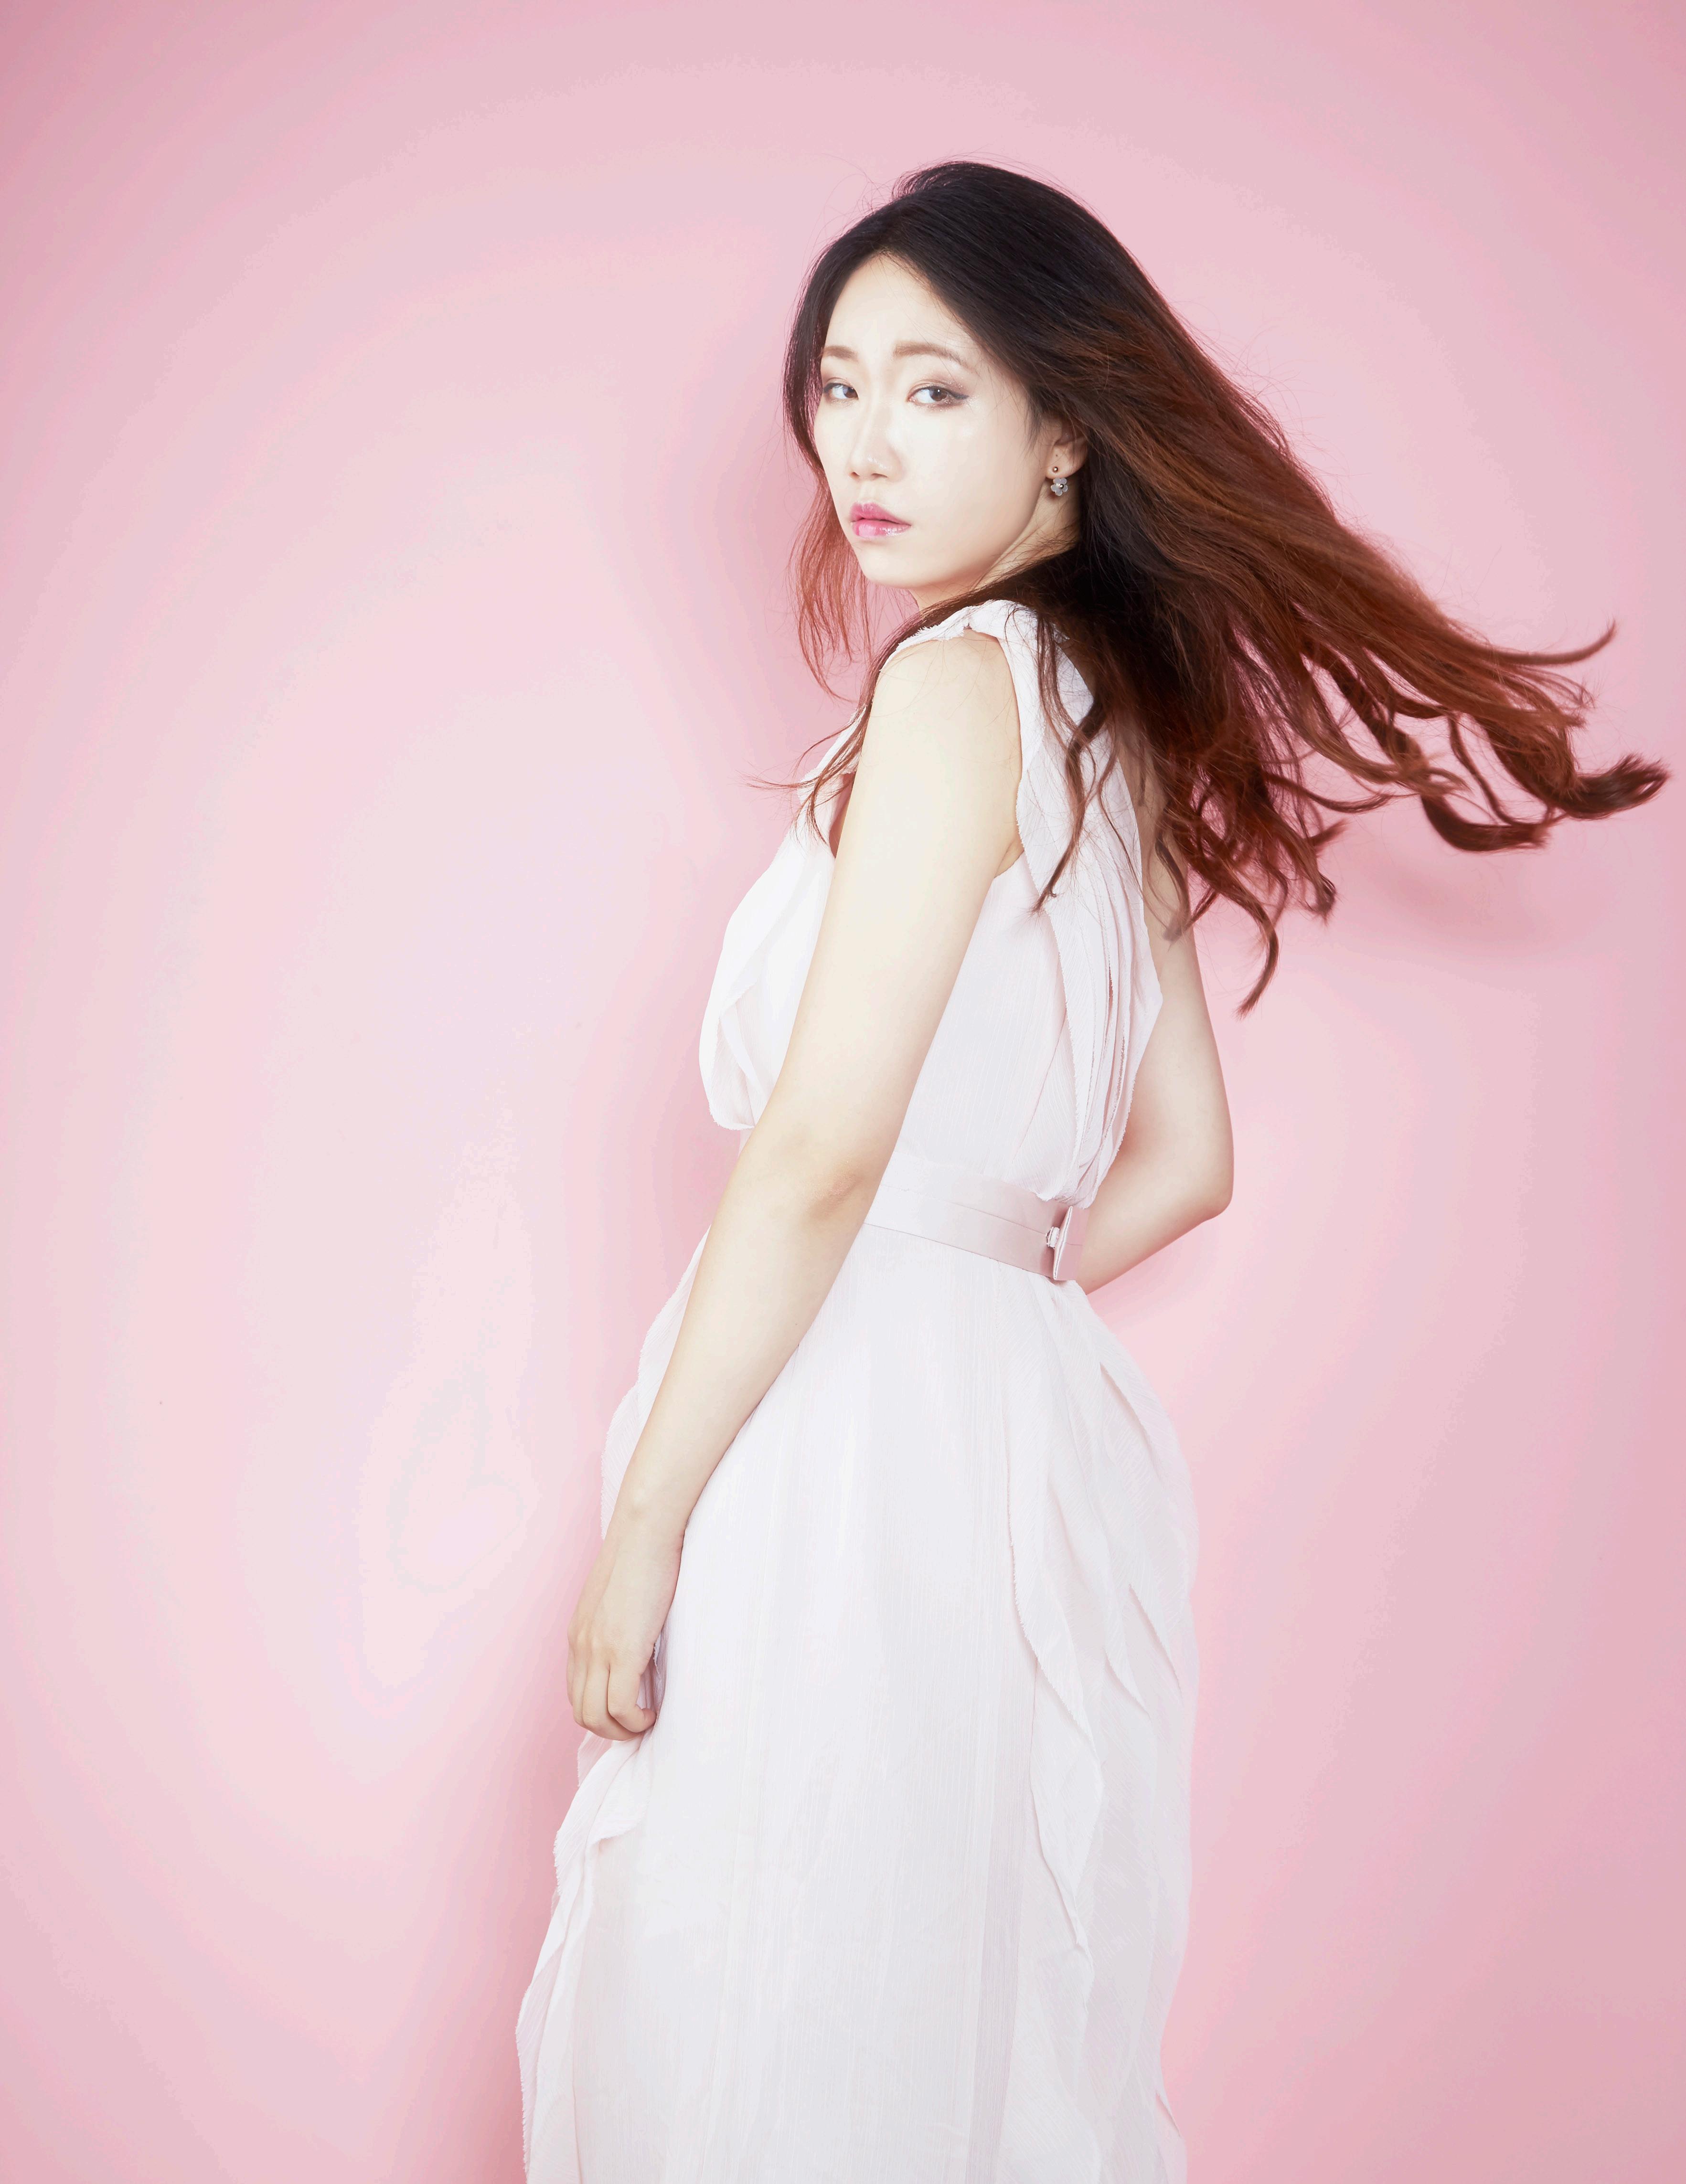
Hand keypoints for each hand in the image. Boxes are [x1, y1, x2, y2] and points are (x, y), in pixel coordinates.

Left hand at [566, 1510, 682, 1739]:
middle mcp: (582, 1647)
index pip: (576, 1692)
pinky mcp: (623, 1650)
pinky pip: (621, 1707)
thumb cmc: (641, 1556)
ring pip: (596, 1718)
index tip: (628, 1710)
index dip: (601, 1711)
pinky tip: (653, 1711)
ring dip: (623, 1730)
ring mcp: (599, 1650)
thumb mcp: (616, 1597)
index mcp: (579, 1634)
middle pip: (581, 1713)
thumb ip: (615, 1624)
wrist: (644, 1532)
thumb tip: (634, 1644)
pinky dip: (636, 1720)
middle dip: (611, 1729)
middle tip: (640, 1722)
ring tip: (646, 1720)